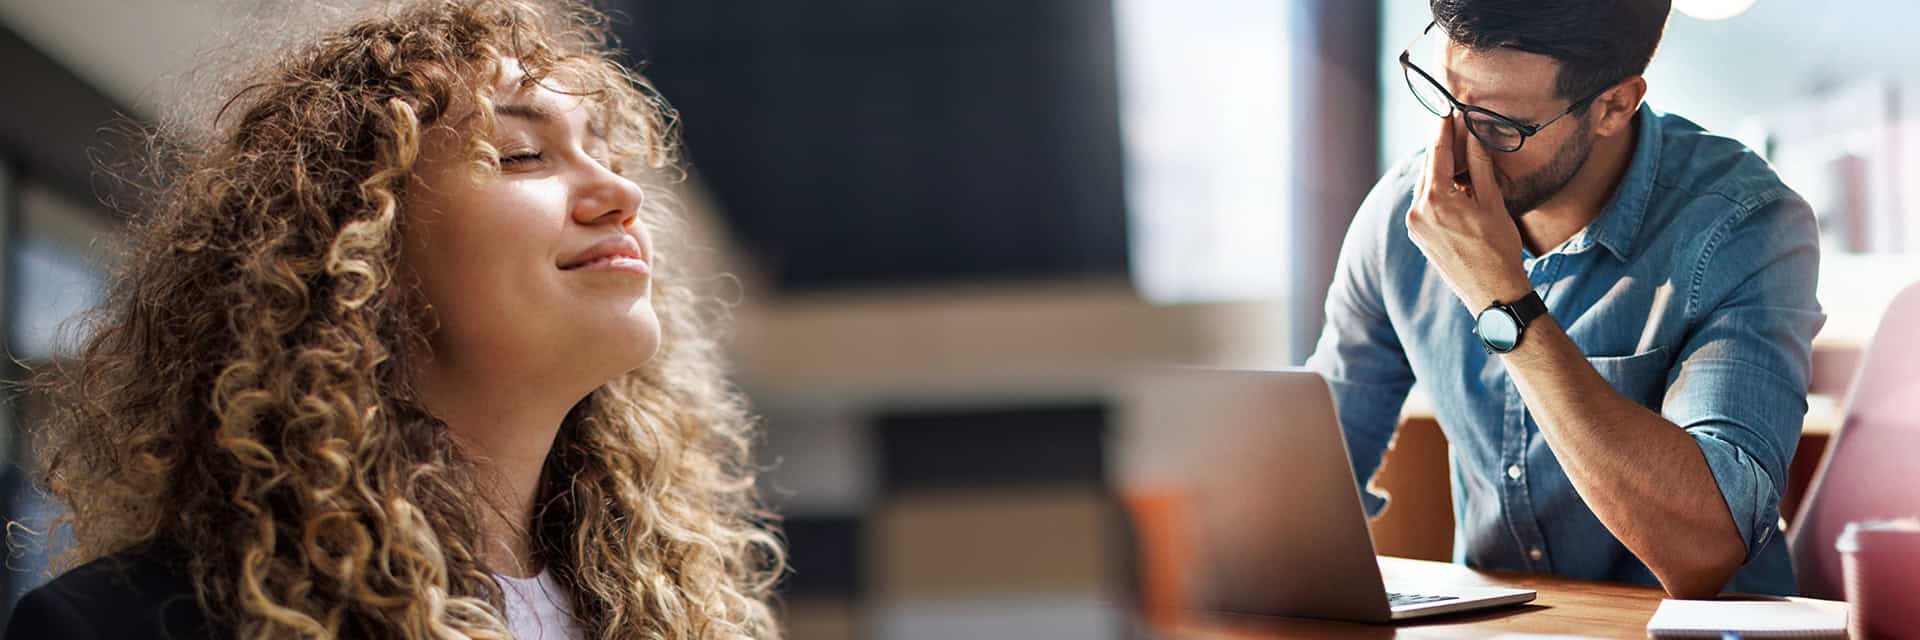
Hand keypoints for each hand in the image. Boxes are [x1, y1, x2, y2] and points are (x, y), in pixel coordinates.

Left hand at [1406, 116, 1533, 311]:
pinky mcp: (1418, 236)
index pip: (1438, 153)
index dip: (1443, 130)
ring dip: (1439, 169)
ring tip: (1456, 152)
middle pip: (1429, 168)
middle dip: (1441, 147)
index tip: (1447, 110)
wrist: (1492, 291)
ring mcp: (1414, 225)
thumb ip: (1480, 165)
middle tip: (1452, 125)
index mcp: (1436, 200)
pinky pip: (1424, 203)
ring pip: (1425, 185)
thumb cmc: (1498, 248)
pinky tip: (1453, 183)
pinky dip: (1436, 189)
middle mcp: (1417, 211)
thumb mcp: (1492, 201)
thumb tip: (1475, 133)